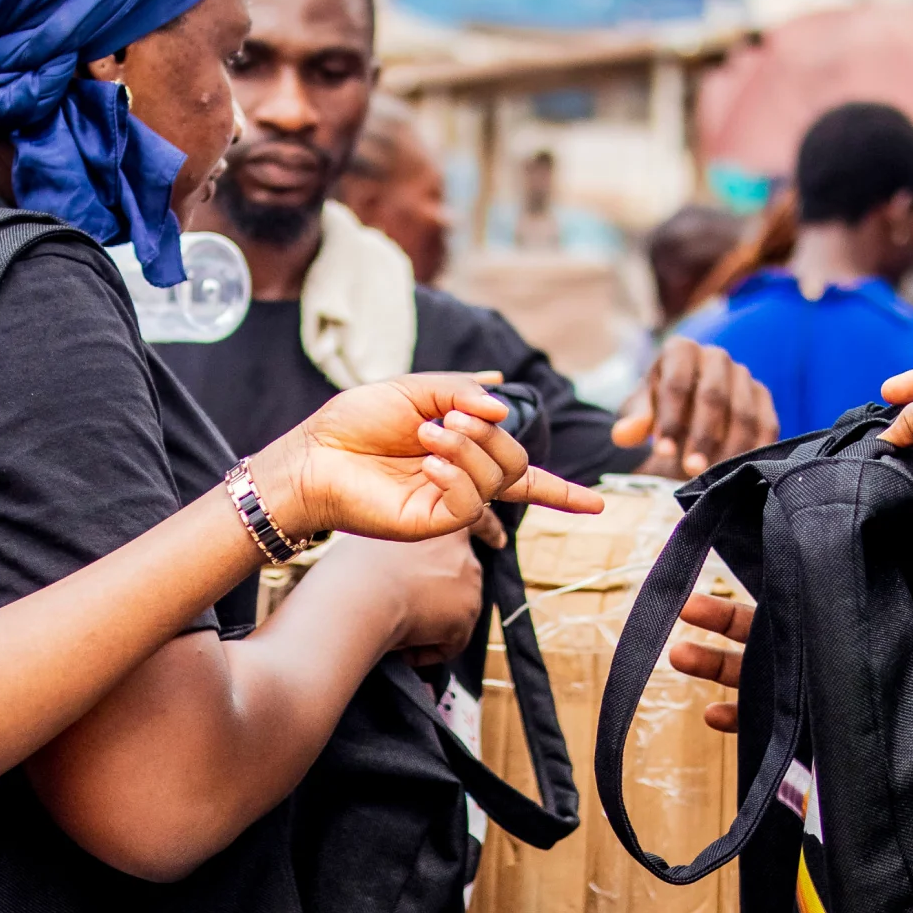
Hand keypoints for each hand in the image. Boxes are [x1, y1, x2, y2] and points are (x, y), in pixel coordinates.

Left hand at [254, 373, 602, 540]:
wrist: (313, 454)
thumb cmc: (354, 423)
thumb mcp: (416, 389)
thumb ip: (462, 392)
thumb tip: (504, 401)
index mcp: (461, 454)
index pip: (521, 475)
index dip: (561, 490)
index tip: (599, 504)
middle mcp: (460, 484)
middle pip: (516, 465)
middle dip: (492, 435)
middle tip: (448, 419)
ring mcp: (448, 505)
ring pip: (498, 479)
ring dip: (469, 446)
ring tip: (429, 433)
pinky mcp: (431, 523)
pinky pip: (470, 501)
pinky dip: (457, 472)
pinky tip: (427, 459)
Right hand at [342, 529, 483, 663]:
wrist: (358, 593)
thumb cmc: (351, 566)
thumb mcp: (377, 540)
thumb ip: (401, 544)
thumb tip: (398, 563)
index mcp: (443, 523)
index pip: (479, 520)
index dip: (488, 532)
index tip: (498, 541)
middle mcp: (465, 551)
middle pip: (463, 578)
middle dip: (440, 596)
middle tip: (405, 607)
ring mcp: (470, 585)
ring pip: (453, 614)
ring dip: (428, 625)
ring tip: (392, 627)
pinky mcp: (466, 617)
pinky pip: (448, 643)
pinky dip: (426, 651)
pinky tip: (400, 646)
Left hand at [613, 338, 778, 478]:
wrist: (687, 408)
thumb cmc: (659, 408)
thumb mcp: (642, 411)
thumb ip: (634, 420)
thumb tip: (623, 435)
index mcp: (681, 350)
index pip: (677, 383)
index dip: (670, 420)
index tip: (663, 452)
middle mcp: (716, 356)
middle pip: (713, 397)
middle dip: (702, 436)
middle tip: (690, 469)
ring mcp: (743, 375)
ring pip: (742, 413)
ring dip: (729, 448)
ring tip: (713, 476)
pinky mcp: (763, 398)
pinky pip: (766, 425)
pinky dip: (754, 450)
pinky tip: (740, 473)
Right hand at [672, 594, 912, 763]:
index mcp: (853, 631)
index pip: (805, 600)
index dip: (769, 583)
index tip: (732, 568)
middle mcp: (826, 658)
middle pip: (765, 630)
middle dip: (721, 619)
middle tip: (687, 607)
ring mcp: (815, 696)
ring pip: (754, 674)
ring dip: (716, 665)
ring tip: (680, 654)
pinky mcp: (811, 737)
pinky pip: (766, 725)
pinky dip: (737, 720)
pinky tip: (713, 717)